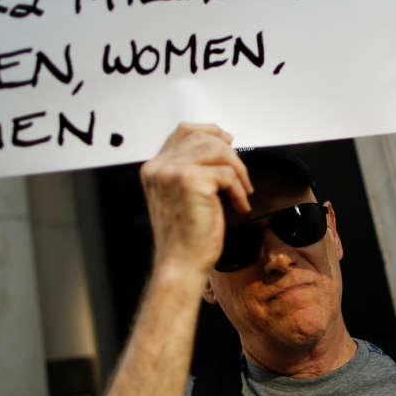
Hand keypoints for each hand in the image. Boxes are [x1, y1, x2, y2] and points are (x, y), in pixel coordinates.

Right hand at [139, 122, 253, 276]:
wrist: (180, 264)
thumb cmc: (184, 236)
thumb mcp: (182, 194)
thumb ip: (192, 168)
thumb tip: (222, 141)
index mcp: (154, 168)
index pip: (183, 131)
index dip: (210, 131)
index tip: (229, 141)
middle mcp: (159, 167)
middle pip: (204, 138)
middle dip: (230, 155)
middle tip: (242, 179)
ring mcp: (172, 172)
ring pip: (218, 151)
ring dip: (238, 171)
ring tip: (242, 193)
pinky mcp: (191, 181)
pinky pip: (227, 173)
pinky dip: (238, 190)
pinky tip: (238, 206)